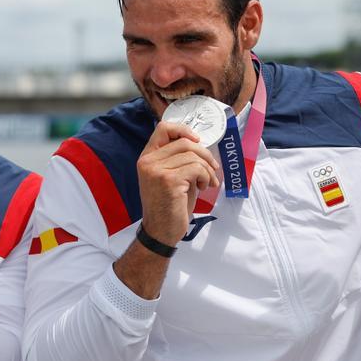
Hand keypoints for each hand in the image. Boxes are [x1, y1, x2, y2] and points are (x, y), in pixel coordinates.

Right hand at [135, 121, 219, 245]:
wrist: (161, 232)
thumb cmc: (170, 205)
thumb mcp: (171, 177)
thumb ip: (179, 159)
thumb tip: (199, 145)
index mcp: (147, 158)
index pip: (163, 128)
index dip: (183, 130)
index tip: (197, 141)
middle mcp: (148, 161)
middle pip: (184, 142)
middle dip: (205, 154)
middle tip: (213, 168)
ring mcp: (156, 170)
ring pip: (193, 156)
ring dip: (207, 170)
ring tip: (208, 183)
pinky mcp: (168, 180)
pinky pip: (197, 169)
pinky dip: (206, 178)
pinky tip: (204, 188)